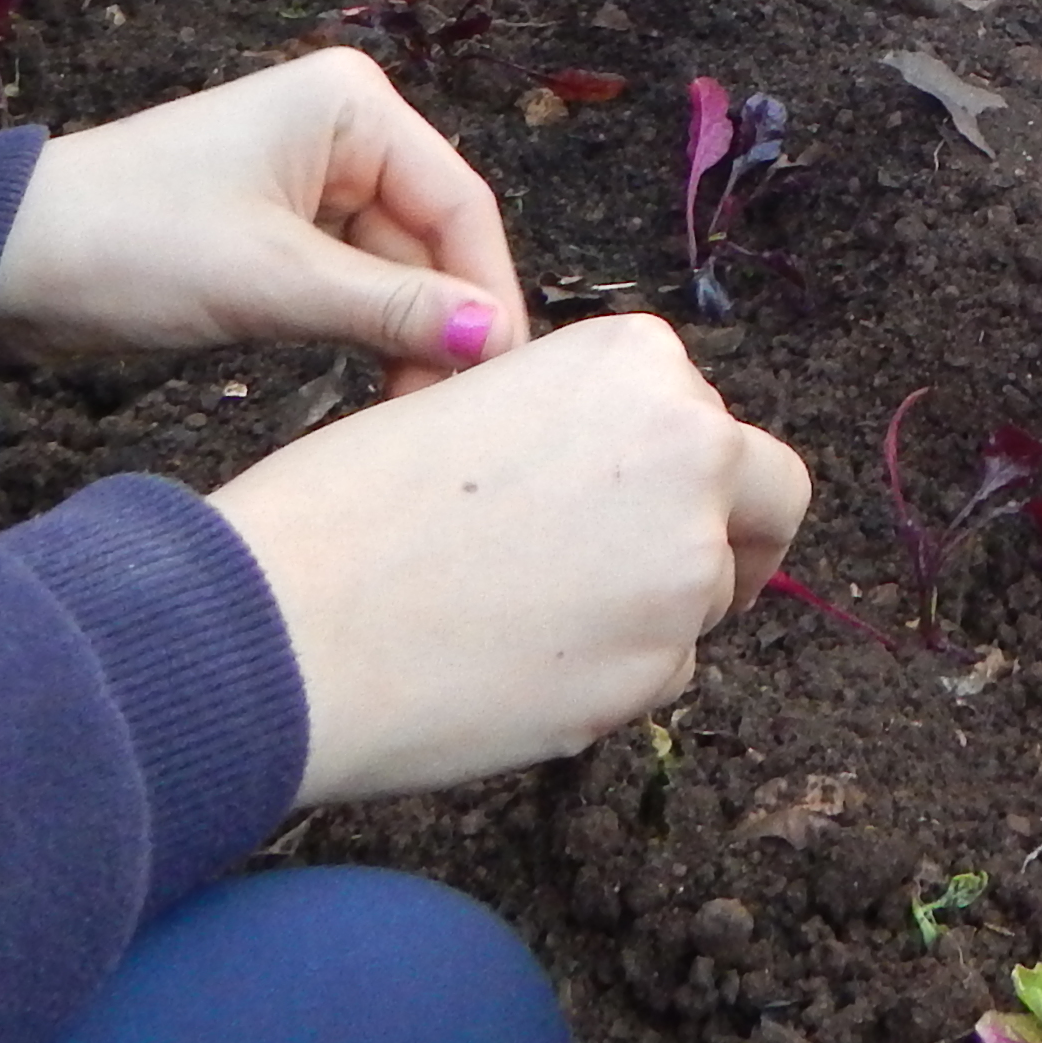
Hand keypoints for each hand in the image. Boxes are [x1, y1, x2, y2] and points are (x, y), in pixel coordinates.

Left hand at [0, 47, 526, 395]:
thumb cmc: (128, 244)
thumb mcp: (271, 283)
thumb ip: (393, 309)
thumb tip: (494, 342)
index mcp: (352, 105)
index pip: (459, 204)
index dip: (486, 293)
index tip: (498, 380)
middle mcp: (343, 127)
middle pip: (430, 238)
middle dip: (441, 323)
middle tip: (447, 416)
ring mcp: (310, 176)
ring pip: (393, 267)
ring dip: (402, 335)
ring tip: (405, 414)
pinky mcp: (276, 226)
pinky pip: (349, 279)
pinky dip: (362, 330)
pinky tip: (372, 387)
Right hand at [210, 315, 812, 804]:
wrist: (278, 624)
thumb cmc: (341, 509)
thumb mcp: (473, 406)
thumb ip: (576, 429)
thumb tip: (621, 478)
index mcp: (635, 361)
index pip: (708, 415)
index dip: (673, 463)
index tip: (633, 498)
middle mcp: (689, 447)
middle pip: (763, 496)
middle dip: (728, 532)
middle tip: (651, 573)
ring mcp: (685, 564)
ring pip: (708, 596)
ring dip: (648, 614)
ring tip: (524, 623)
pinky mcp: (657, 670)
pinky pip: (661, 677)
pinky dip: (608, 681)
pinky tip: (513, 672)